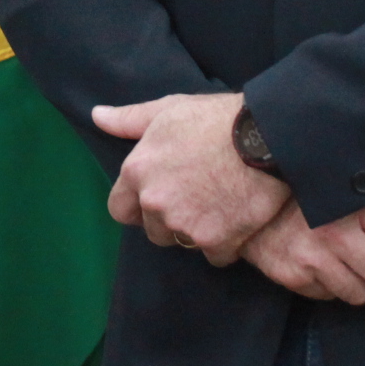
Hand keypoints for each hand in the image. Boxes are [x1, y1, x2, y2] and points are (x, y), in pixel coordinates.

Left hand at [90, 92, 290, 263]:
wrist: (267, 137)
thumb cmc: (215, 118)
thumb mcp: (168, 110)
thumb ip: (129, 119)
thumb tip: (97, 116)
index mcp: (137, 172)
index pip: (119, 209)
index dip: (136, 207)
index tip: (156, 199)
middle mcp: (155, 203)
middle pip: (153, 230)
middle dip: (169, 220)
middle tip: (196, 198)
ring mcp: (184, 225)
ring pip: (183, 242)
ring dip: (196, 232)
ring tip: (218, 205)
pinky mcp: (216, 242)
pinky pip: (215, 255)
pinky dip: (225, 244)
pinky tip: (237, 220)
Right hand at [240, 189, 364, 303]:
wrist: (247, 188)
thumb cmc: (312, 183)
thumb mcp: (357, 181)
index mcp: (358, 205)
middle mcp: (336, 232)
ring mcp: (312, 257)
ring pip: (364, 294)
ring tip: (354, 260)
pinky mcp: (293, 275)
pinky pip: (332, 296)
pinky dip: (334, 284)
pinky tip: (326, 262)